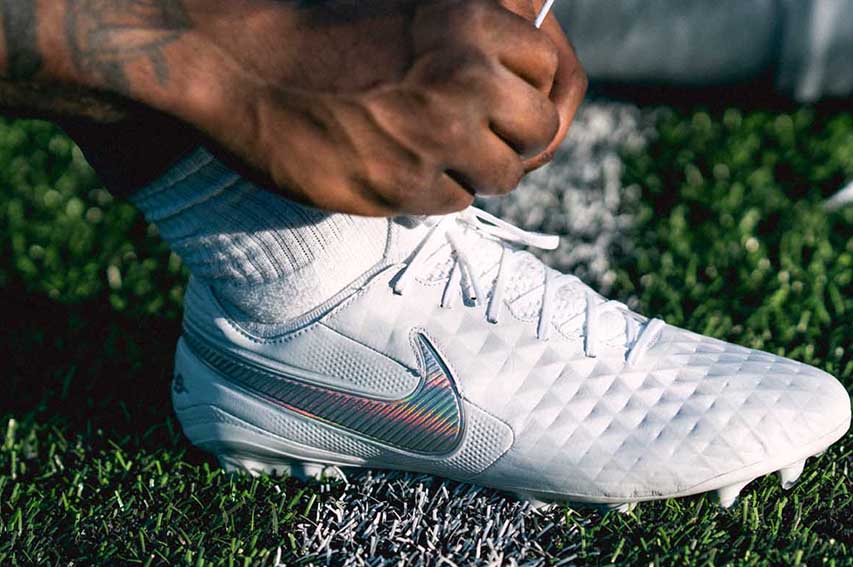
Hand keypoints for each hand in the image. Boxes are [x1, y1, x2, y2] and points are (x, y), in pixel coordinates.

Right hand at [88, 0, 582, 214]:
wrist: (237, 63)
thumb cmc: (321, 31)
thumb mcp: (410, 4)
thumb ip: (475, 30)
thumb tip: (533, 74)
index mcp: (472, 18)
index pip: (555, 70)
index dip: (540, 94)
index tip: (519, 107)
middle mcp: (466, 75)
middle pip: (541, 129)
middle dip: (515, 138)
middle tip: (479, 138)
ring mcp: (437, 133)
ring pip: (505, 174)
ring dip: (476, 170)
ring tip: (435, 152)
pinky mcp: (404, 183)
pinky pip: (456, 202)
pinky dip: (436, 191)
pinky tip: (398, 166)